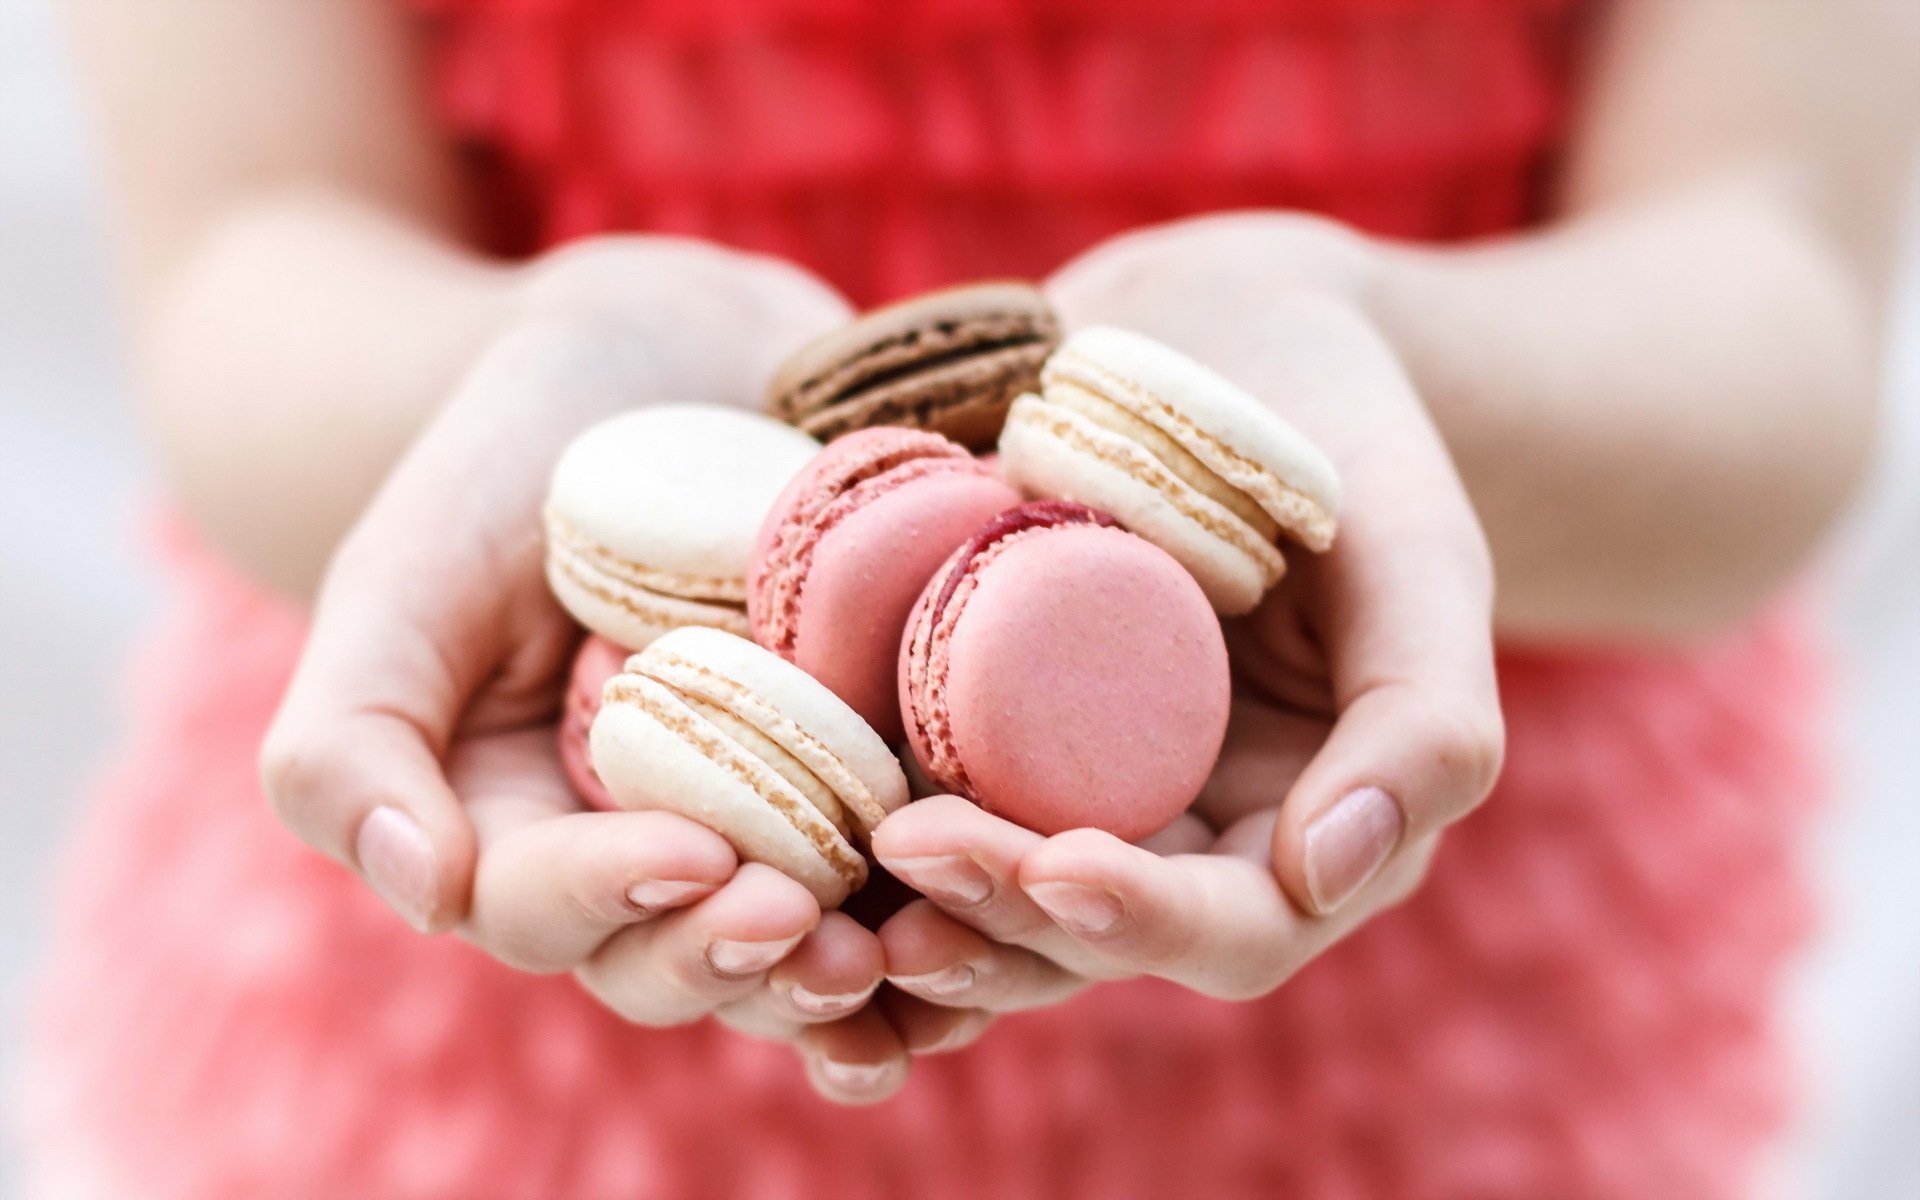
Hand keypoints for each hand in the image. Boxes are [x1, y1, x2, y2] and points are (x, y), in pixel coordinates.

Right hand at [260, 237, 914, 1102]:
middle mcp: (646, 847)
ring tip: (925, 946)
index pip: (546, 912)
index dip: (614, 904)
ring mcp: (771, 819)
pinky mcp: (879, 774)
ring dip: (864, 974)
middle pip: (683, 962)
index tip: (695, 856)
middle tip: (820, 931)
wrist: (671, 350)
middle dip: (747, 962)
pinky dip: (956, 912)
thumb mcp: (407, 567)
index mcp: (517, 826)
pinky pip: (915, 876)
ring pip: (805, 947)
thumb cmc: (514, 449)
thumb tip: (415, 888)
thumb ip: (353, 731)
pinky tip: (1005, 915)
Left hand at [871, 214, 1502, 1026]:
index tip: (1059, 870)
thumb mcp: (1424, 556)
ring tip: (830, 870)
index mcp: (1301, 829)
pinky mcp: (971, 719)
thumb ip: (1427, 723)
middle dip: (996, 917)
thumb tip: (1325, 876)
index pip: (1232, 928)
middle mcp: (1177, 834)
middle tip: (910, 852)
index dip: (1145, 922)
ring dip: (906, 904)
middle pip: (1080, 936)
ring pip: (980, 894)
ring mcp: (1066, 784)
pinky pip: (907, 792)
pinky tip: (784, 813)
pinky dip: (848, 820)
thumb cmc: (1344, 431)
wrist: (1219, 326)